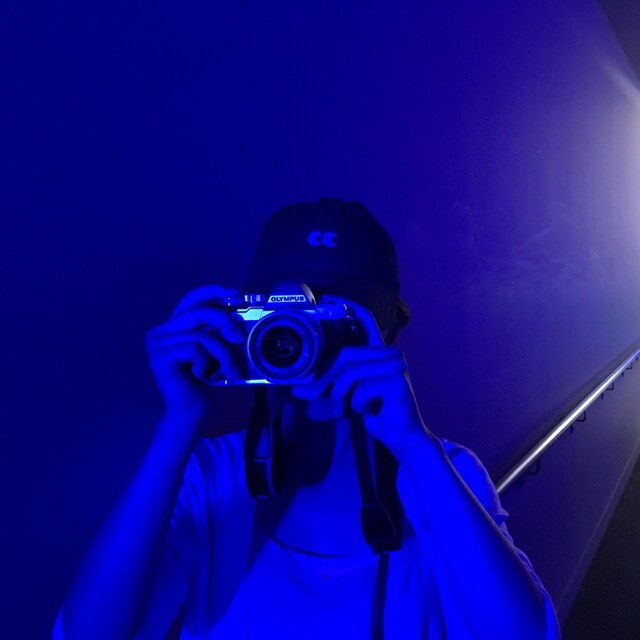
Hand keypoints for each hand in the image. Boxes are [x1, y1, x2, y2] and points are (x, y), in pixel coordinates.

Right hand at [145, 284, 244, 425]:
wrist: (192, 413)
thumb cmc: (206, 383)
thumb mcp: (216, 351)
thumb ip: (220, 332)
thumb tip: (240, 316)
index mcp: (174, 327)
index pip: (191, 299)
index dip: (212, 292)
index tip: (234, 293)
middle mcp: (161, 331)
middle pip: (199, 311)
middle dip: (225, 322)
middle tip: (240, 338)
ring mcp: (157, 343)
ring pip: (201, 334)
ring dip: (222, 353)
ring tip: (228, 370)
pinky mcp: (159, 356)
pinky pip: (194, 347)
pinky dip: (206, 362)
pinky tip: (201, 375)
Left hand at [291, 297, 428, 451]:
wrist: (401, 438)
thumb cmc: (376, 413)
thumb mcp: (348, 395)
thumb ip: (330, 385)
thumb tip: (298, 388)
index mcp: (379, 353)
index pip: (365, 321)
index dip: (348, 307)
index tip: (330, 297)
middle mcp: (390, 355)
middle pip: (346, 354)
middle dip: (324, 377)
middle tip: (310, 394)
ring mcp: (396, 366)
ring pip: (351, 371)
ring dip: (340, 394)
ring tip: (345, 408)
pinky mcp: (397, 381)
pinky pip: (361, 387)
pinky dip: (357, 403)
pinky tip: (368, 410)